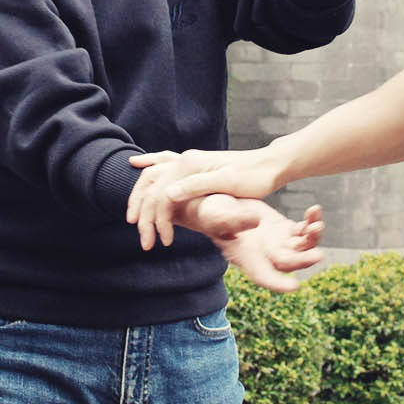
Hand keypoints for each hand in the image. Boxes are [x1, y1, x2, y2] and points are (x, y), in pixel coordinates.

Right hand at [127, 148, 283, 249]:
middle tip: (146, 243)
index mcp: (190, 165)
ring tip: (133, 219)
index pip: (162, 196)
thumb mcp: (227, 182)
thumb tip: (167, 195)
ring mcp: (190, 161)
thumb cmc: (253, 177)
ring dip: (140, 197)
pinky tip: (137, 164)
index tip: (164, 242)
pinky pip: (164, 162)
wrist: (270, 165)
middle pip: (153, 189)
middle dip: (145, 216)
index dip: (159, 220)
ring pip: (153, 177)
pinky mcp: (195, 164)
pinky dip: (149, 163)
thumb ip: (195, 186)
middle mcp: (186, 160)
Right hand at [199, 199, 325, 292]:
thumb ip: (235, 220)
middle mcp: (266, 255)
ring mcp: (278, 242)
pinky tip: (315, 210)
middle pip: (289, 262)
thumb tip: (256, 221)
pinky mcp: (284, 228)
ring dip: (312, 238)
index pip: (264, 276)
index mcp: (247, 258)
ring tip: (317, 225)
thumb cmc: (211, 214)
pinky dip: (312, 221)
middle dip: (304, 260)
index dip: (278, 283)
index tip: (294, 286)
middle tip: (317, 255)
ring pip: (302, 247)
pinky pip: (304, 229)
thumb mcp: (218, 216)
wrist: (216, 203)